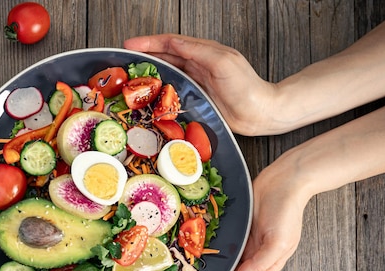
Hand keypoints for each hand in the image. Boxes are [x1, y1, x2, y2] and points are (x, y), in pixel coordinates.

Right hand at [123, 34, 276, 135]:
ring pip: (167, 74)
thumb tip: (171, 42)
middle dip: (144, 56)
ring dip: (149, 74)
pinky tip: (149, 97)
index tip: (129, 44)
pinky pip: (172, 93)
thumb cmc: (246, 86)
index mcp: (203, 52)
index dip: (149, 43)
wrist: (261, 113)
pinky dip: (159, 92)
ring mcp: (197, 83)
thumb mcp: (221, 62)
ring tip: (131, 78)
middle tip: (123, 60)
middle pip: (165, 57)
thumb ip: (196, 50)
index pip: (170, 43)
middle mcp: (198, 65)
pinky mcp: (197, 100)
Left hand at [200, 152, 309, 270]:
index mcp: (268, 263)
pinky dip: (213, 257)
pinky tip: (201, 260)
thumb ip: (261, 263)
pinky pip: (224, 248)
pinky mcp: (239, 231)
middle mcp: (256, 256)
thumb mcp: (280, 241)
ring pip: (227, 267)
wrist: (285, 181)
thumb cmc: (287, 210)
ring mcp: (247, 244)